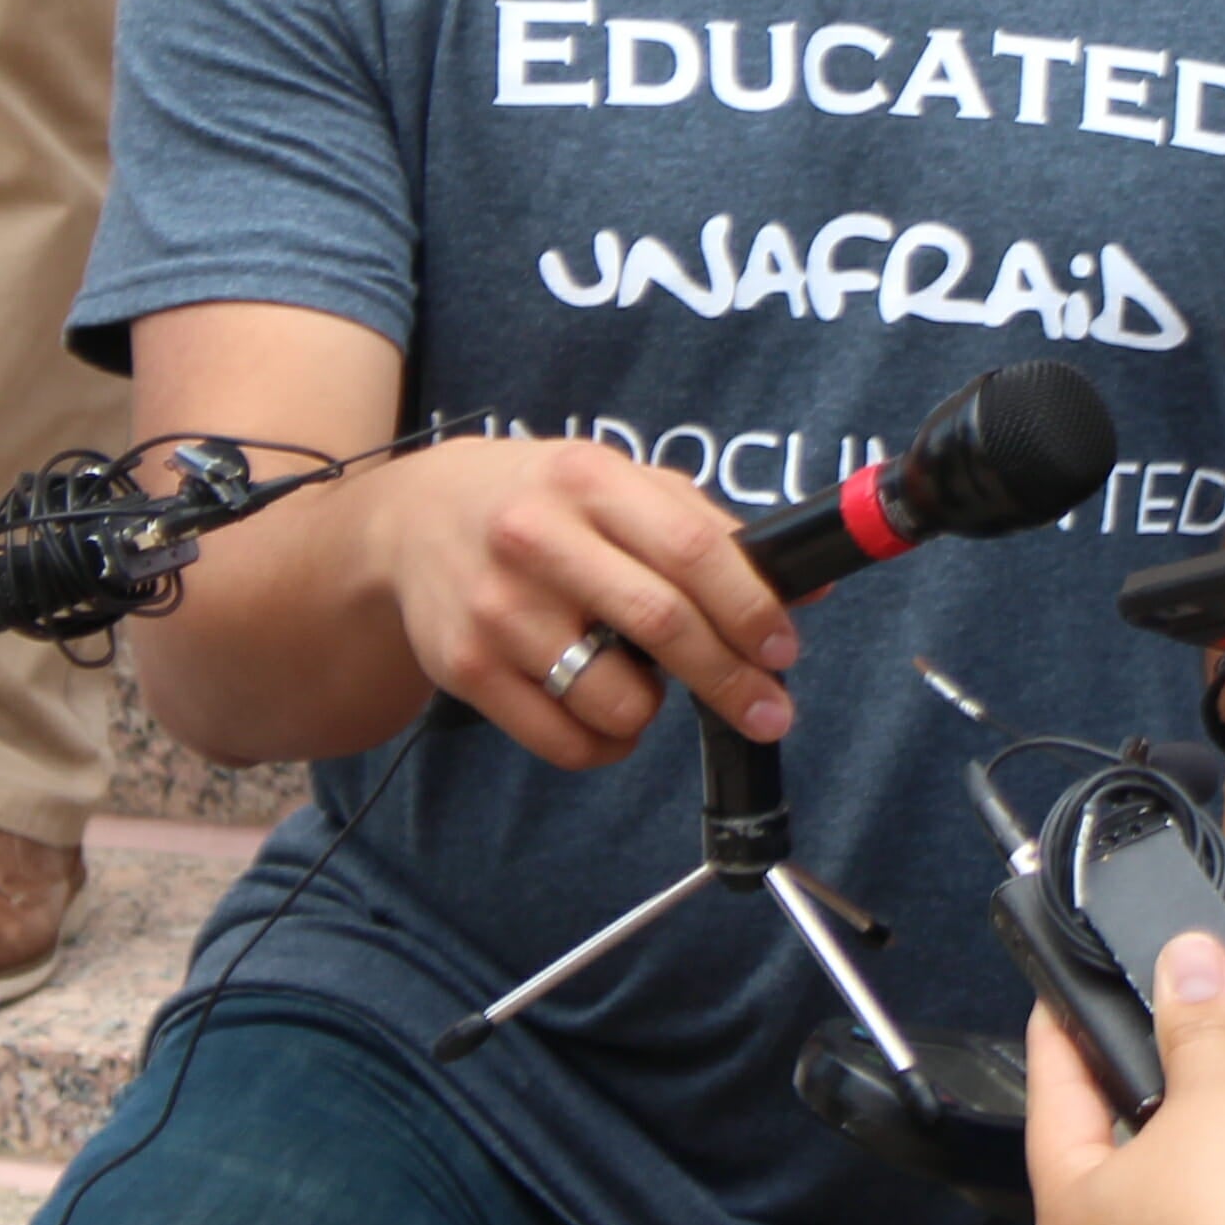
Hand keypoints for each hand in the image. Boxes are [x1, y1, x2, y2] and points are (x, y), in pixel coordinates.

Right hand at [363, 434, 800, 770]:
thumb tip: (809, 590)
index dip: (749, 608)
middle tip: (770, 711)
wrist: (416, 520)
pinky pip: (563, 740)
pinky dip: (606, 743)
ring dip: (654, 711)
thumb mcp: (620, 484)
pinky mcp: (466, 667)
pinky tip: (608, 713)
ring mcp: (497, 608)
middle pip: (662, 626)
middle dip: (731, 679)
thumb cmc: (543, 502)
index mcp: (588, 481)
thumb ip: (709, 530)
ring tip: (650, 688)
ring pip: (613, 697)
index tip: (783, 649)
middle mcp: (537, 539)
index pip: (691, 550)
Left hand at [1023, 932, 1224, 1224]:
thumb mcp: (1207, 1100)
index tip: (1066, 994)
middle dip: (1185, 1070)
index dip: (1062, 1036)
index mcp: (1076, 1207)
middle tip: (1191, 1007)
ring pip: (1223, 1170)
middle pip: (1147, 1137)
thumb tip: (1186, 961)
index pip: (1054, 1099)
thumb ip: (1199, 1027)